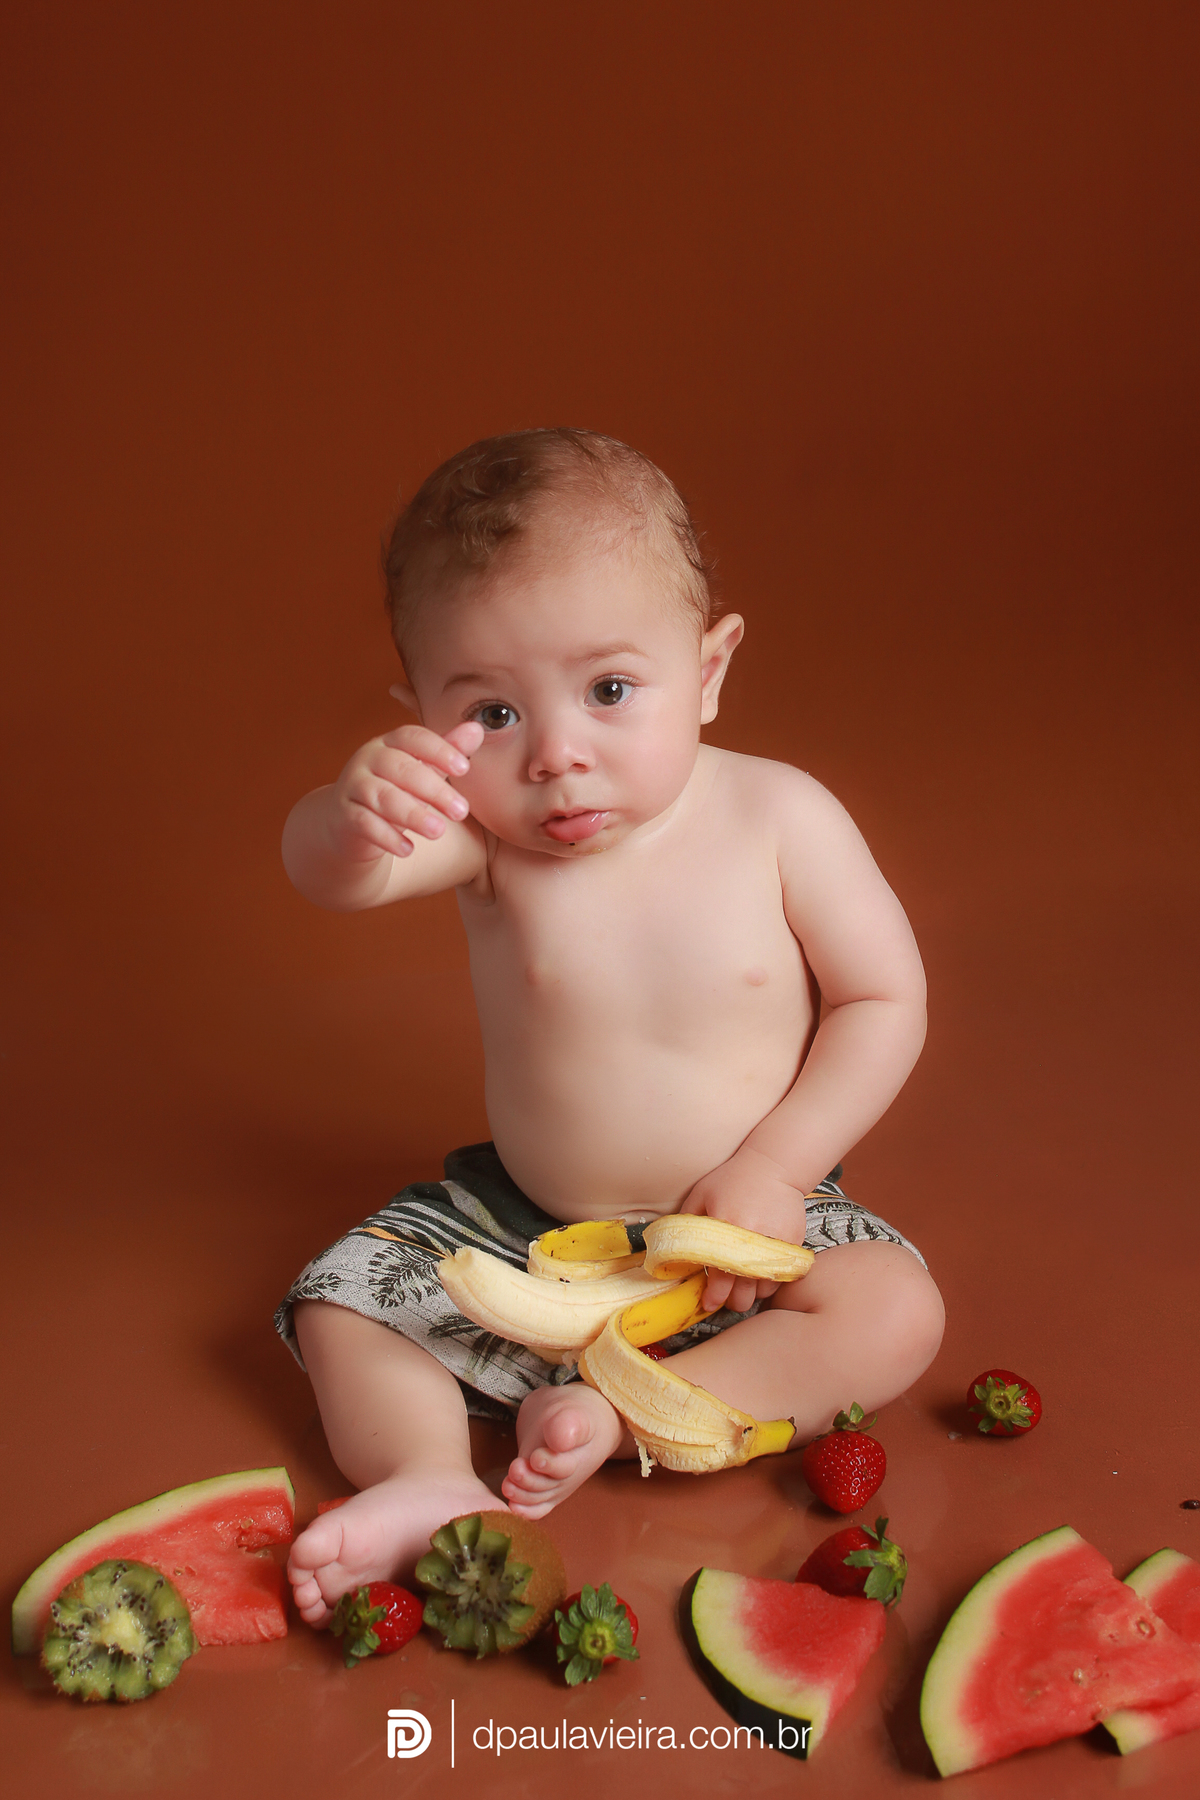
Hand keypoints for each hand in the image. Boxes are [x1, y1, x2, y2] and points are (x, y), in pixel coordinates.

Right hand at [327, 718, 484, 861]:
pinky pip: (364, 823)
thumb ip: (446, 752)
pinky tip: (408, 850)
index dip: (439, 750)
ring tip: (439, 831)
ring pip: (383, 797)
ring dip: (413, 815)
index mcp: (389, 743)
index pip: (414, 738)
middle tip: (461, 811)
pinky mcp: (343, 815)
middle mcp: (368, 759)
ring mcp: (353, 786)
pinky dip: (387, 837)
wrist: (348, 821)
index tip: (464, 768)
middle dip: (434, 790)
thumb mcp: (421, 770)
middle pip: (401, 769)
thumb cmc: (394, 790)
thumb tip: (477, 729)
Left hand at [678, 1148, 808, 1313]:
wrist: (774, 1167)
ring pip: (764, 1291)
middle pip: (744, 1296)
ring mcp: (776, 1247)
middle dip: (733, 1302)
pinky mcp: (793, 1246)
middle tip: (726, 1295)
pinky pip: (782, 1278)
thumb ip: (685, 1224)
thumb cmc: (732, 1179)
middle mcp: (752, 1243)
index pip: (720, 1280)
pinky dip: (770, 1280)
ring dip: (752, 1291)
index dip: (713, 1298)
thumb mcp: (701, 1195)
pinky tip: (760, 1272)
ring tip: (743, 1282)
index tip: (708, 1303)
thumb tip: (671, 1253)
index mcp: (726, 1231)